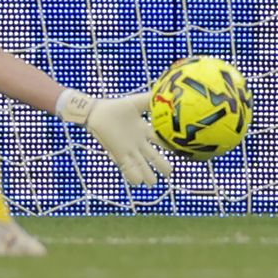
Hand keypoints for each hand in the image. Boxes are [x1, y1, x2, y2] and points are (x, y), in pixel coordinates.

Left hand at [58, 91, 173, 186]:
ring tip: (152, 183)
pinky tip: (137, 181)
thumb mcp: (136, 103)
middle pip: (153, 157)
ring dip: (146, 174)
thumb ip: (151, 100)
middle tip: (169, 173)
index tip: (181, 150)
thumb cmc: (115, 107)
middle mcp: (138, 143)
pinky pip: (127, 167)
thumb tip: (169, 94)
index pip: (161, 141)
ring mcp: (129, 150)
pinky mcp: (118, 154)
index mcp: (144, 131)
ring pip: (141, 165)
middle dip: (161, 165)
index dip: (170, 146)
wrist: (96, 112)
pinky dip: (132, 174)